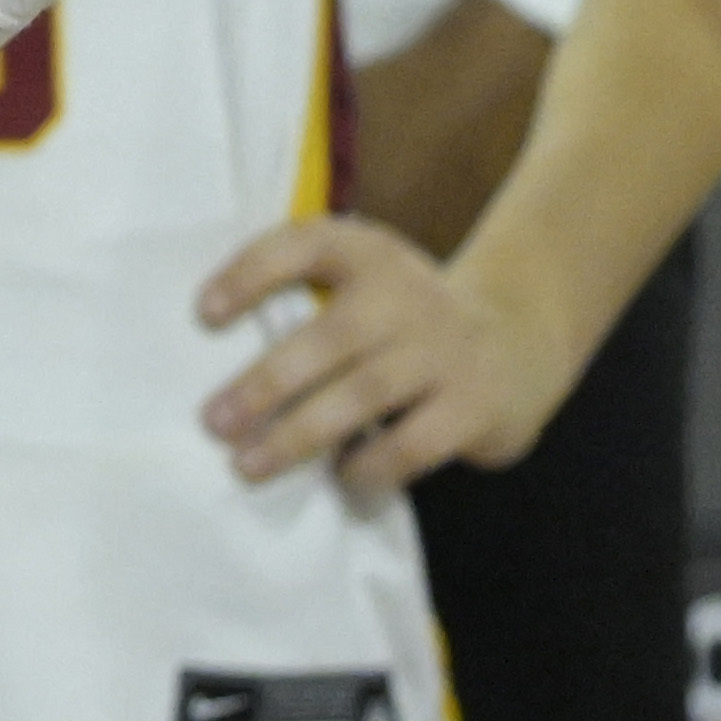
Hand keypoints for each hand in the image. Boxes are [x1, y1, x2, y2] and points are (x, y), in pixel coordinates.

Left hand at [201, 215, 592, 496]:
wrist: (518, 342)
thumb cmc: (404, 324)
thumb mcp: (365, 287)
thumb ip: (307, 304)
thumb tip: (218, 374)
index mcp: (370, 254)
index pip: (306, 244)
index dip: (252, 273)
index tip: (203, 314)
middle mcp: (408, 294)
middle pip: (330, 336)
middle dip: (266, 383)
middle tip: (214, 421)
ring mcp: (446, 350)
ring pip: (365, 394)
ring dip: (301, 433)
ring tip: (250, 465)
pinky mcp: (474, 405)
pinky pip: (413, 443)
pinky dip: (370, 466)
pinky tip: (340, 477)